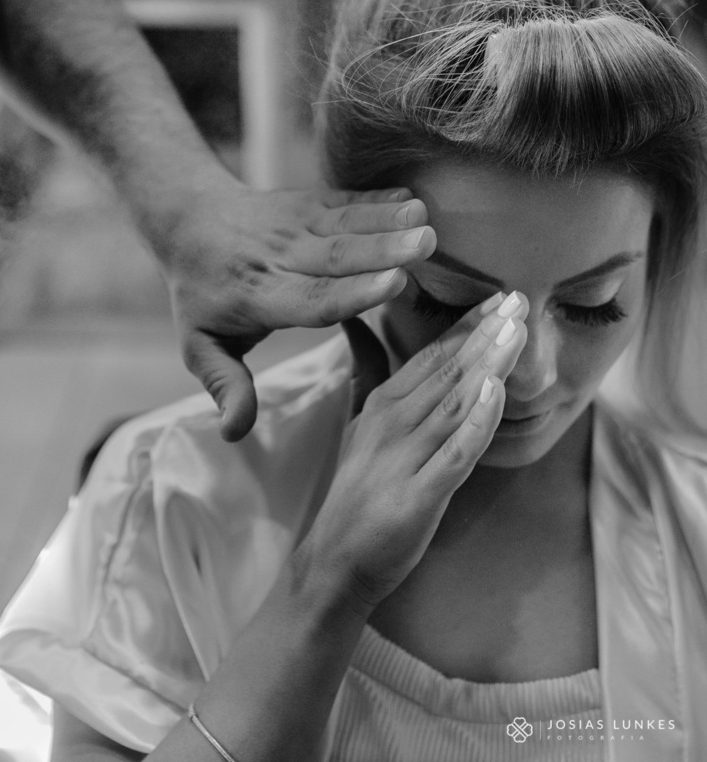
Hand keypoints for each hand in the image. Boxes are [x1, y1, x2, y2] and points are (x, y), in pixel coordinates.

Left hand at [159, 181, 434, 441]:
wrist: (188, 223)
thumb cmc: (202, 296)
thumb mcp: (200, 347)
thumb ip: (225, 386)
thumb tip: (233, 432)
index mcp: (258, 297)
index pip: (310, 299)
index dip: (352, 293)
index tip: (393, 285)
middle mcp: (279, 258)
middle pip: (336, 256)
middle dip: (382, 251)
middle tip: (425, 245)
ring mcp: (294, 226)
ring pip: (344, 224)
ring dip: (386, 221)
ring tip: (425, 219)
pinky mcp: (308, 204)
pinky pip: (344, 201)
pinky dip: (377, 199)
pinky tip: (411, 198)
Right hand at [303, 291, 527, 614]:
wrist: (336, 561)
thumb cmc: (358, 494)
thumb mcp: (360, 425)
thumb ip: (366, 372)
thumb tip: (357, 324)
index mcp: (382, 405)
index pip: (431, 356)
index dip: (466, 324)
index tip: (500, 295)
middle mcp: (391, 424)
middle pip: (446, 371)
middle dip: (485, 333)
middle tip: (519, 298)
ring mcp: (404, 459)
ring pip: (453, 403)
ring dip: (486, 364)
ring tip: (515, 330)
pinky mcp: (417, 496)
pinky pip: (454, 453)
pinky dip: (476, 422)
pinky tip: (494, 393)